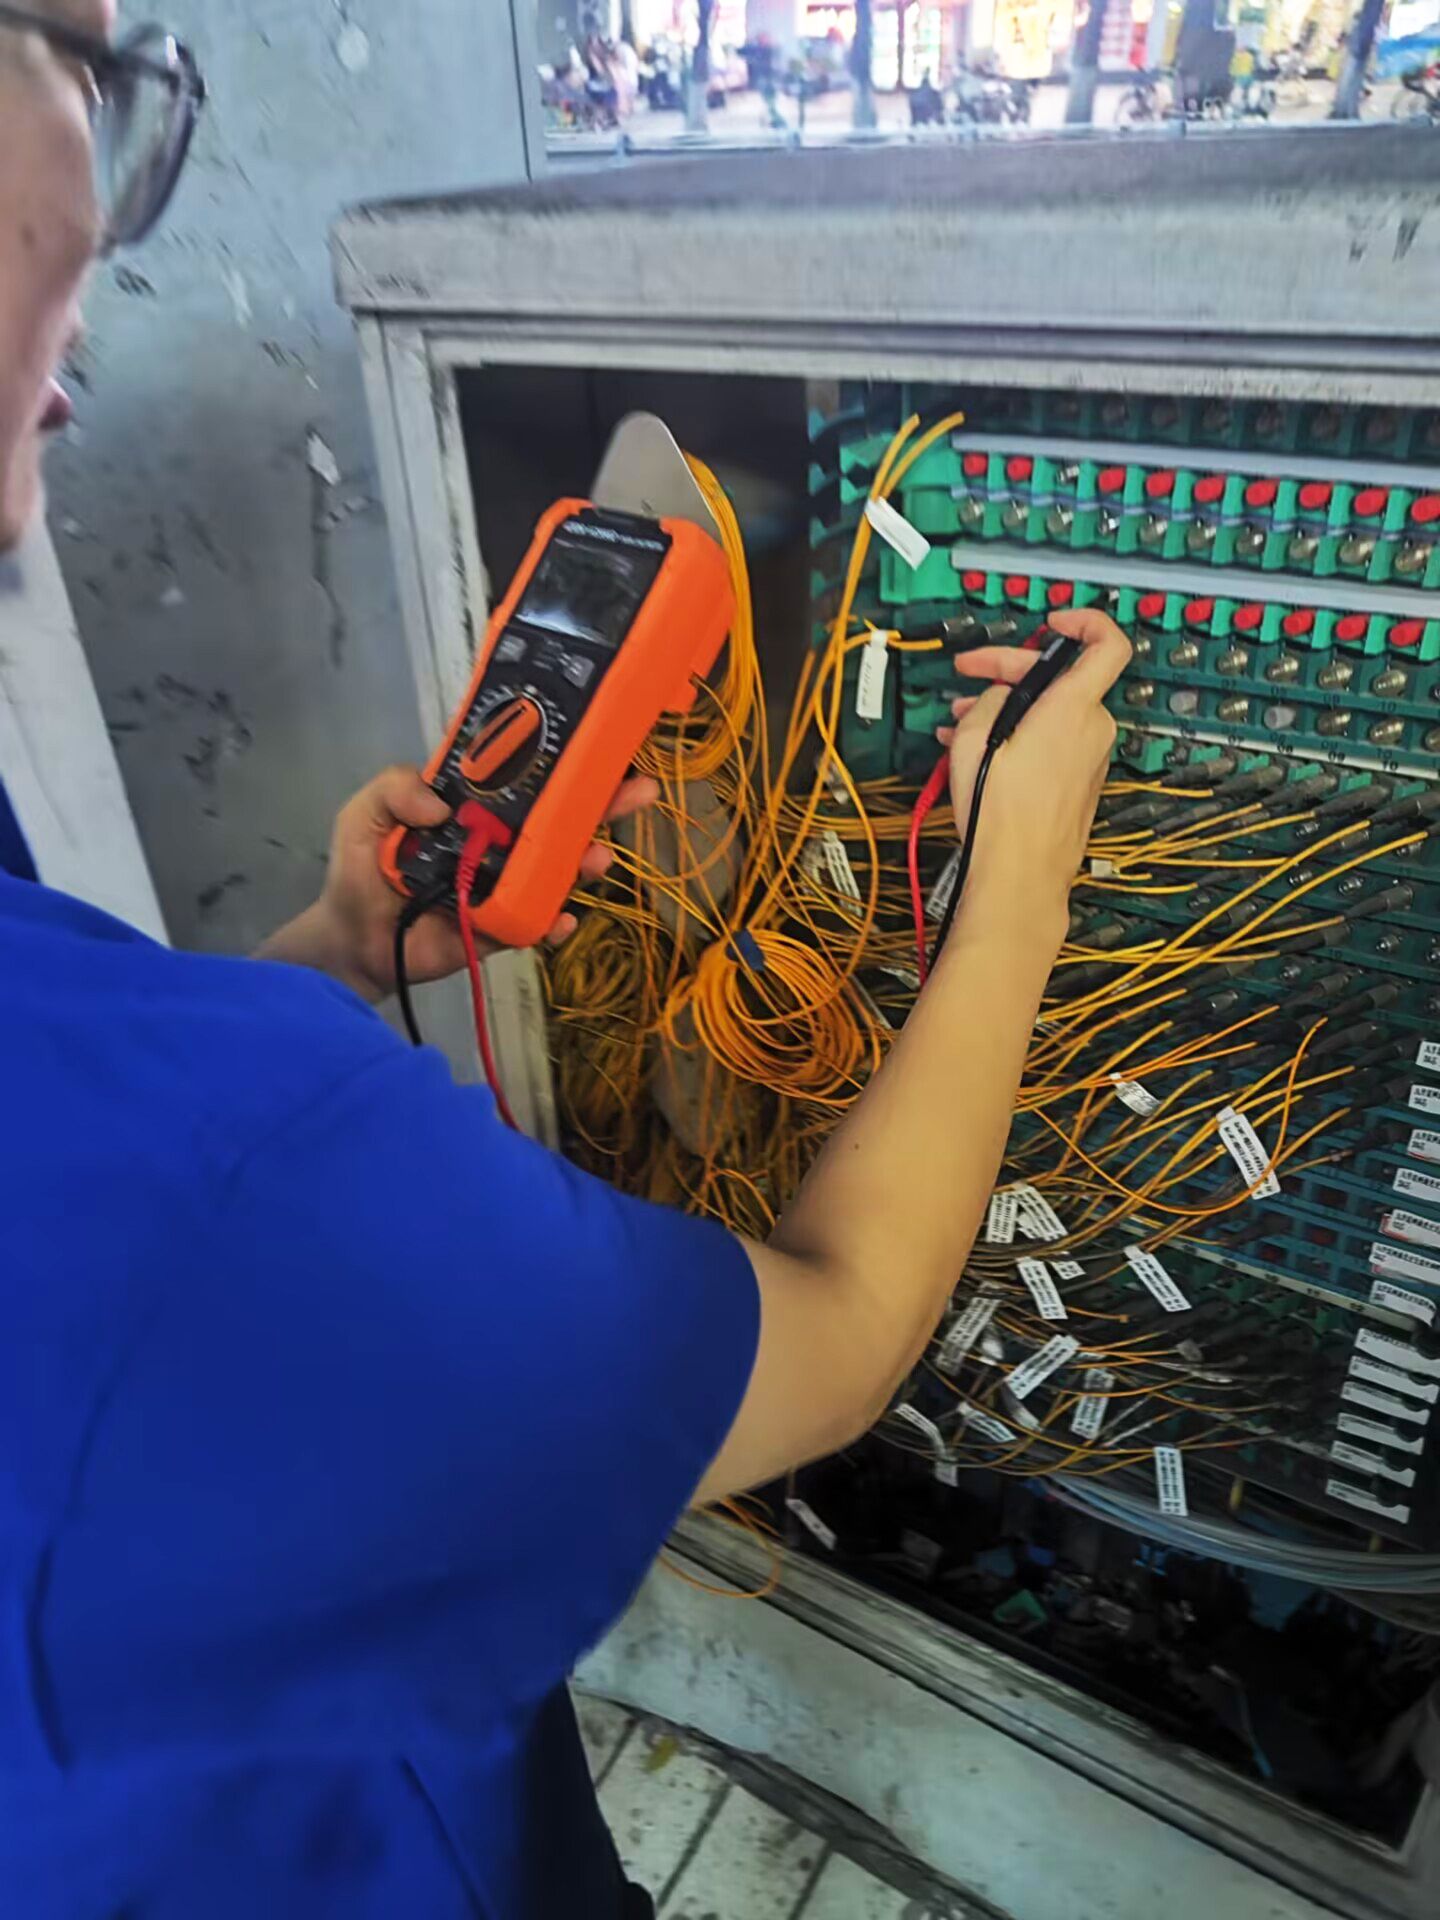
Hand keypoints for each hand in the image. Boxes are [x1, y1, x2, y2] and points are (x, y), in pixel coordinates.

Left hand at [256, 765, 657, 1003]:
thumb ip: (396, 788)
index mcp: (475, 806)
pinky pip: (535, 924)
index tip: (598, 745)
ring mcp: (505, 885)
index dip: (562, 761)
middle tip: (639, 789)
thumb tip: (442, 805)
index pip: (526, 778)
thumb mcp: (366, 811)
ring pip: (557, 870)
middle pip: (559, 820)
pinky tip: (565, 917)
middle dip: (602, 805)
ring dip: (585, 861)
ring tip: (599, 856)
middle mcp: (500, 842)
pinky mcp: (500, 928)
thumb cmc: (360, 869)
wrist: (351, 939)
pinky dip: (554, 923)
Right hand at [937, 608, 1128, 936]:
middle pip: (1060, 679)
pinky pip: (1053, 742)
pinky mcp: (1079, 782)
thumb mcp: (976, 735)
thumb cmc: (999, 810)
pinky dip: (1019, 736)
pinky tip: (976, 749)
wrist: (1020, 874)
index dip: (1085, 621)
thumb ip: (994, 698)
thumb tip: (1003, 693)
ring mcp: (1089, 757)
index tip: (1052, 623)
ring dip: (1007, 707)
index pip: (1108, 644)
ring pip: (1051, 713)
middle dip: (1010, 671)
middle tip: (968, 673)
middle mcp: (1092, 728)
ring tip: (957, 720)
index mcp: (1074, 707)